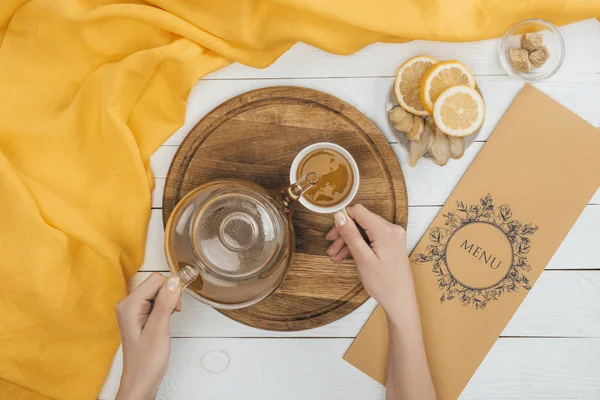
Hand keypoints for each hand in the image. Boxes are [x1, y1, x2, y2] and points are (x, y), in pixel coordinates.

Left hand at [115, 273, 181, 399]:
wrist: (141, 380)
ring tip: (165, 321)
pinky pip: (155, 301)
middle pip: (156, 284)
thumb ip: (165, 303)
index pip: (155, 280)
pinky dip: (164, 308)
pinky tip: (163, 321)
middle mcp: (127, 304)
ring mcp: (132, 309)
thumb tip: (174, 281)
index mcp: (128, 305)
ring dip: (167, 303)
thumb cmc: (147, 361)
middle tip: (171, 315)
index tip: (176, 306)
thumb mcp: (158, 330)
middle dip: (169, 296)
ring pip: (157, 292)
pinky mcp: (138, 314)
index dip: (170, 290)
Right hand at [325, 204, 414, 321]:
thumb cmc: (384, 284)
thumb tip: (339, 216)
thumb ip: (351, 235)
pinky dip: (359, 245)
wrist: (400, 301)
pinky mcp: (391, 243)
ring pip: (364, 230)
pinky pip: (371, 237)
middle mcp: (391, 229)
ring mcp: (392, 236)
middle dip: (344, 233)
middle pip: (361, 221)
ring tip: (336, 256)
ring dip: (349, 241)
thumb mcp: (363, 259)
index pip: (359, 211)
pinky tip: (346, 256)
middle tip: (331, 248)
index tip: (332, 234)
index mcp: (385, 231)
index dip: (343, 219)